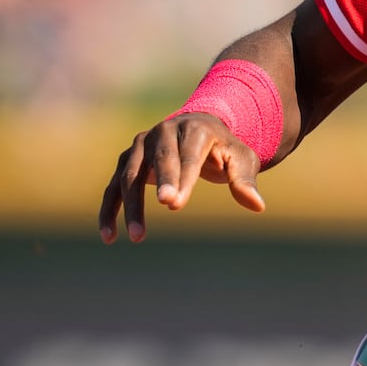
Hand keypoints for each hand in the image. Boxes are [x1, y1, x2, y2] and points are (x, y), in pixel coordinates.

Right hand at [98, 113, 265, 243]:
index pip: (188, 155)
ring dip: (131, 206)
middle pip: (159, 159)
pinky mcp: (127, 161)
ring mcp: (141, 145)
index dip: (183, 178)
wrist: (200, 130)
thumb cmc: (223, 149)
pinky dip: (109, 210)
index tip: (176, 203)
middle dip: (162, 182)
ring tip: (138, 237)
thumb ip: (245, 180)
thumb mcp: (241, 159)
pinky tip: (109, 237)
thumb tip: (257, 206)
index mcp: (194, 129)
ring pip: (129, 175)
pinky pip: (113, 187)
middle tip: (168, 205)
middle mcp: (163, 132)